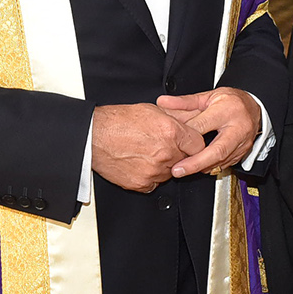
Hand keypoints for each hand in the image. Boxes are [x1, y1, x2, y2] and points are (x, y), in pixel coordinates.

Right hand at [91, 103, 207, 191]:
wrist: (94, 136)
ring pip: (170, 172)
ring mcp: (154, 170)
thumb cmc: (119, 121)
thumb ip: (175, 118)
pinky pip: (155, 182)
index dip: (193, 144)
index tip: (189, 144)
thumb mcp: (153, 110)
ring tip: (147, 152)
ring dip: (164, 165)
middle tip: (163, 146)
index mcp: (171, 132)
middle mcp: (166, 153)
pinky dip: (150, 175)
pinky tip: (140, 163)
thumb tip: (189, 120)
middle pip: (185, 159)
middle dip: (178, 154)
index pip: (198, 145)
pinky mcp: (142, 183)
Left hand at [157, 88, 262, 176]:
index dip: (186, 136)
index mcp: (228, 110)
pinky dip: (211, 167)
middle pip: (217, 149)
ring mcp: (243, 142)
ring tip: (183, 170)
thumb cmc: (232, 101)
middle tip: (178, 170)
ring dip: (201, 167)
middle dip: (195, 162)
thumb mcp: (208, 96)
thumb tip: (163, 102)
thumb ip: (185, 102)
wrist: (255, 107)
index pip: (203, 125)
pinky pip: (226, 164)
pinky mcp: (243, 152)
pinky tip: (199, 168)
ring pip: (221, 160)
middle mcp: (238, 127)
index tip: (170, 142)